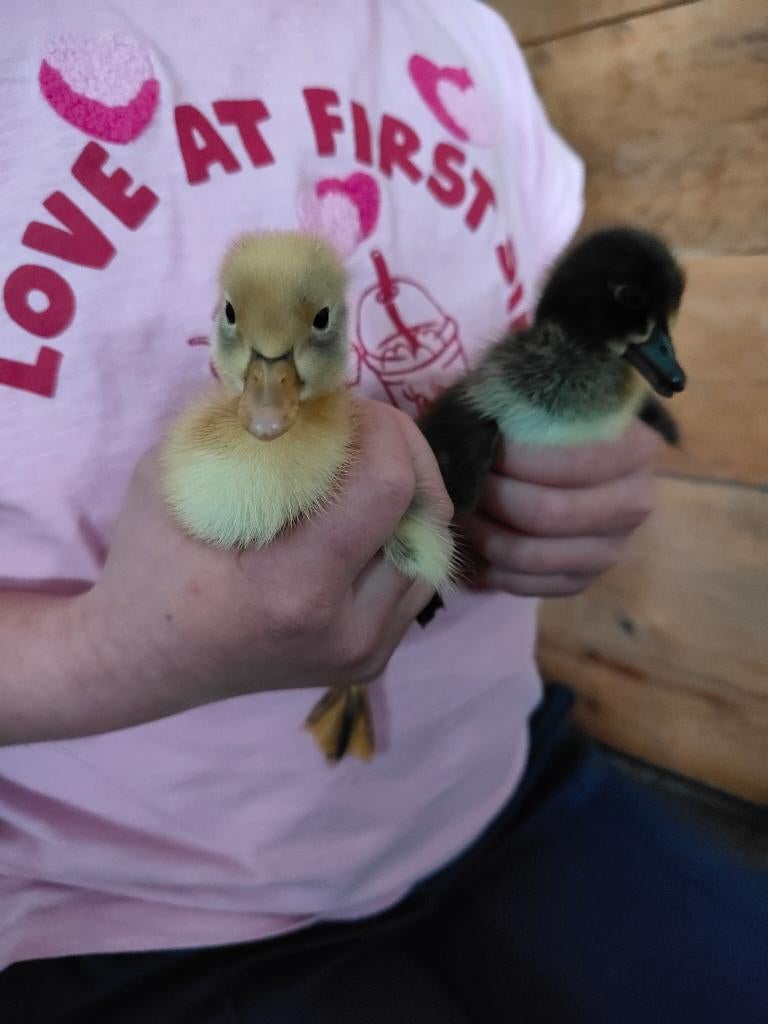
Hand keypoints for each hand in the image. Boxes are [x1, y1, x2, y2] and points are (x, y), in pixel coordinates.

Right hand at [53, 399, 450, 737]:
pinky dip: (399, 538)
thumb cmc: (149, 565)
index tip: (347, 410)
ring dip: (407, 496)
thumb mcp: (175, 477)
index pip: (389, 487)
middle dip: (402, 453)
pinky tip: (359, 520)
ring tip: (359, 473)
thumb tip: (315, 385)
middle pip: (427, 514)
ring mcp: (366, 654)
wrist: (142, 664)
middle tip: (359, 430)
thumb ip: (245, 425)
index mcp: (296, 588)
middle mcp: (347, 631)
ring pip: (432, 549)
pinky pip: (414, 579)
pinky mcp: (372, 660)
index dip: (384, 430)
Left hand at [460, 420, 659, 597]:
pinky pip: (531, 586)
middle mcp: (635, 502)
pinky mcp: (586, 578)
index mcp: (635, 447)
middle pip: (547, 513)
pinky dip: (492, 570)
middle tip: (459, 483)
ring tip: (460, 512)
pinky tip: (475, 545)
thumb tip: (473, 429)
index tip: (479, 444)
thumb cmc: (543, 414)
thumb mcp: (536, 390)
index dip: (513, 458)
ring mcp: (613, 547)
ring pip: (533, 556)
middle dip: (491, 499)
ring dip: (484, 536)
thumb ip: (515, 401)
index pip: (569, 462)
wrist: (570, 446)